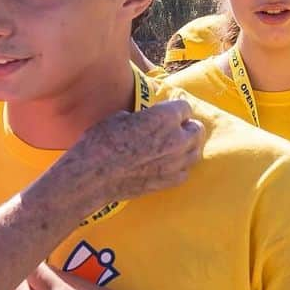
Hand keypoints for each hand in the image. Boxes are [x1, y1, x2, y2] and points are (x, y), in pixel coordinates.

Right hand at [67, 99, 203, 208]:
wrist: (92, 176)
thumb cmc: (100, 143)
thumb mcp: (119, 117)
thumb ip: (143, 118)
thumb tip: (145, 121)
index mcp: (165, 116)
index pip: (184, 107)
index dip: (173, 110)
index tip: (165, 114)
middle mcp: (177, 138)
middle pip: (197, 129)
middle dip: (186, 127)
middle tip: (173, 130)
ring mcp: (176, 162)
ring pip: (195, 151)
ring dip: (187, 147)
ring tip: (173, 148)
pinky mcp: (170, 181)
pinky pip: (185, 171)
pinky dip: (179, 168)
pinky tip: (166, 166)